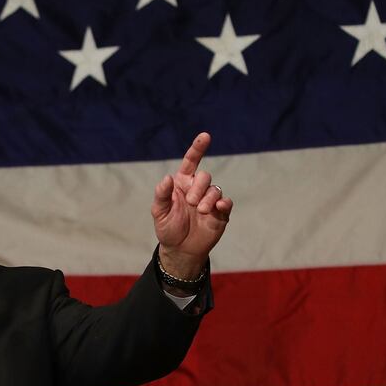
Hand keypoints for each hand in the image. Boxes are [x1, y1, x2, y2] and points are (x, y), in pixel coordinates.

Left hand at [151, 132, 232, 278]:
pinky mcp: (220, 213)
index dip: (198, 148)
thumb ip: (162, 194)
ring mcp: (210, 201)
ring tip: (200, 211)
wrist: (180, 250)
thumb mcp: (159, 212)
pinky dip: (223, 204)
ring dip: (208, 199)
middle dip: (199, 187)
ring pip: (216, 189)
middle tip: (191, 203)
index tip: (205, 136)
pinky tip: (217, 209)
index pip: (191, 162)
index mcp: (182, 184)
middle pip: (204, 176)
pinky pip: (226, 202)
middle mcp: (197, 189)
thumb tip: (167, 177)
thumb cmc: (168, 228)